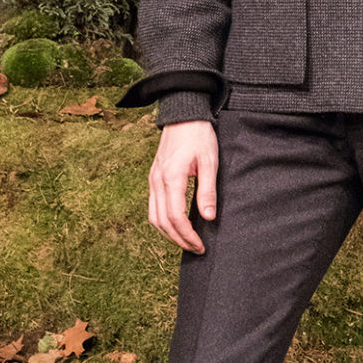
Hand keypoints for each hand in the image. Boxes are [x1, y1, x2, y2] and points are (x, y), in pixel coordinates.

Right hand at [148, 120, 218, 252]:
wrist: (183, 114)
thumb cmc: (199, 135)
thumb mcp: (209, 162)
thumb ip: (207, 191)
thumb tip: (208, 218)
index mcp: (171, 177)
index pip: (175, 217)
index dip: (187, 235)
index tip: (201, 245)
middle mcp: (157, 181)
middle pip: (162, 222)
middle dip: (179, 240)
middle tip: (196, 249)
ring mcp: (152, 179)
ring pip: (154, 217)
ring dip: (168, 234)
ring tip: (186, 241)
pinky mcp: (153, 177)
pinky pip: (153, 207)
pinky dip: (163, 222)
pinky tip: (176, 226)